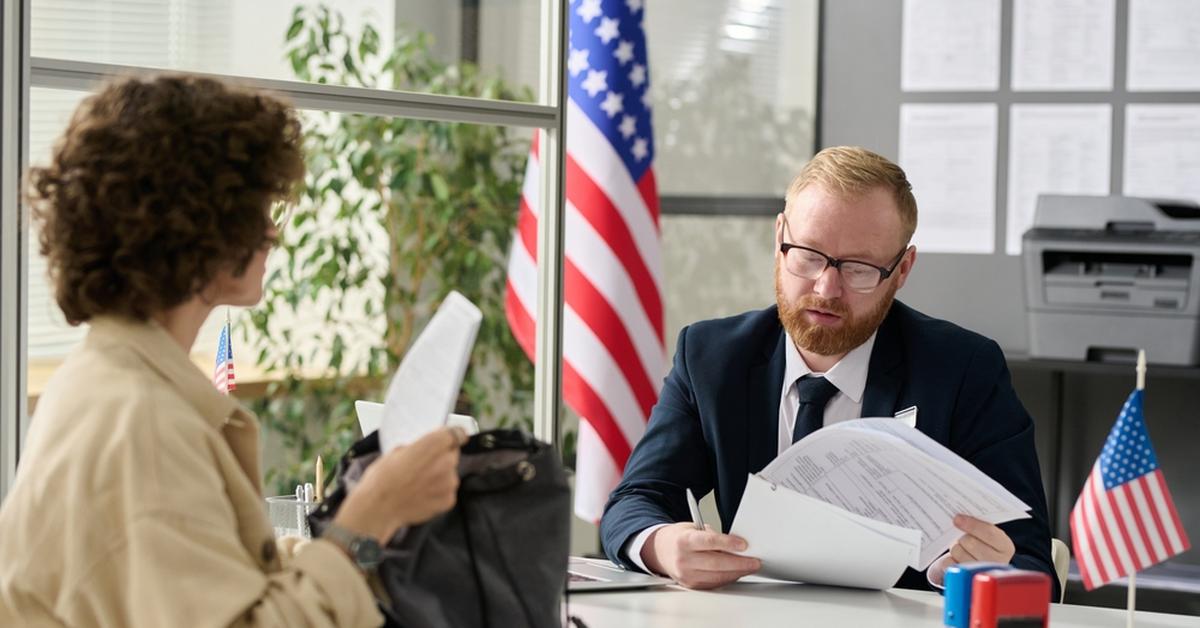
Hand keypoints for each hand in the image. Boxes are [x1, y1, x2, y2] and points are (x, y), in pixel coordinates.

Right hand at [333, 427, 467, 542]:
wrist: (377, 509)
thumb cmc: (382, 480)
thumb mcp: (396, 452)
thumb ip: (418, 448)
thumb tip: (424, 450)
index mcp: (433, 445)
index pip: (456, 433)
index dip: (453, 435)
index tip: (450, 439)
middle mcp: (446, 462)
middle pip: (452, 454)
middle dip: (441, 458)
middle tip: (423, 465)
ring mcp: (449, 483)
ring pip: (450, 474)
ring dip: (440, 476)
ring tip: (419, 483)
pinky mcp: (449, 500)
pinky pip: (447, 491)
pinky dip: (438, 493)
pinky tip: (421, 495)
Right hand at [641, 522, 760, 588]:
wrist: (660, 551)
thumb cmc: (679, 538)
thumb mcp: (693, 528)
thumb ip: (713, 535)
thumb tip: (736, 544)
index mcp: (684, 540)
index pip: (709, 542)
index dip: (728, 543)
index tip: (744, 545)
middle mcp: (684, 559)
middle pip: (716, 563)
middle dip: (739, 563)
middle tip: (754, 561)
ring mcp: (686, 575)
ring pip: (717, 576)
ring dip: (737, 572)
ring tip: (749, 567)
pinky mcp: (691, 585)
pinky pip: (714, 584)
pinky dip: (727, 578)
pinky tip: (736, 572)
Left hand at [927, 514, 1015, 585]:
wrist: (984, 565)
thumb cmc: (985, 545)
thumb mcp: (988, 534)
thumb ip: (979, 525)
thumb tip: (959, 518)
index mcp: (1005, 547)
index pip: (988, 533)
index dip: (971, 524)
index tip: (957, 518)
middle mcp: (997, 562)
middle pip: (970, 542)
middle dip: (962, 537)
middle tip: (962, 538)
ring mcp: (982, 572)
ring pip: (958, 551)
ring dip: (956, 547)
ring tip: (962, 549)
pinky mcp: (965, 579)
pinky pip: (948, 563)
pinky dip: (948, 558)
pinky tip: (956, 559)